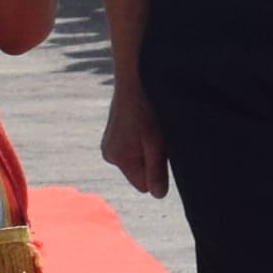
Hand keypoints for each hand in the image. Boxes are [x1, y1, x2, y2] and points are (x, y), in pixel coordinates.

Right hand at [103, 75, 167, 196]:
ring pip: (138, 159)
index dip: (157, 173)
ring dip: (149, 149)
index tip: (162, 152)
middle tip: (158, 137)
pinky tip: (146, 123)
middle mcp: (110, 154)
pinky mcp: (115, 134)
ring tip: (152, 128)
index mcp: (118, 158)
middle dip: (152, 160)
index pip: (143, 185)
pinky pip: (134, 148)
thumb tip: (157, 196)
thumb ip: (156, 169)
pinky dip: (143, 139)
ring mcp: (111, 143)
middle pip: (140, 172)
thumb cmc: (148, 107)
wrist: (136, 77)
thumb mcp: (157, 141)